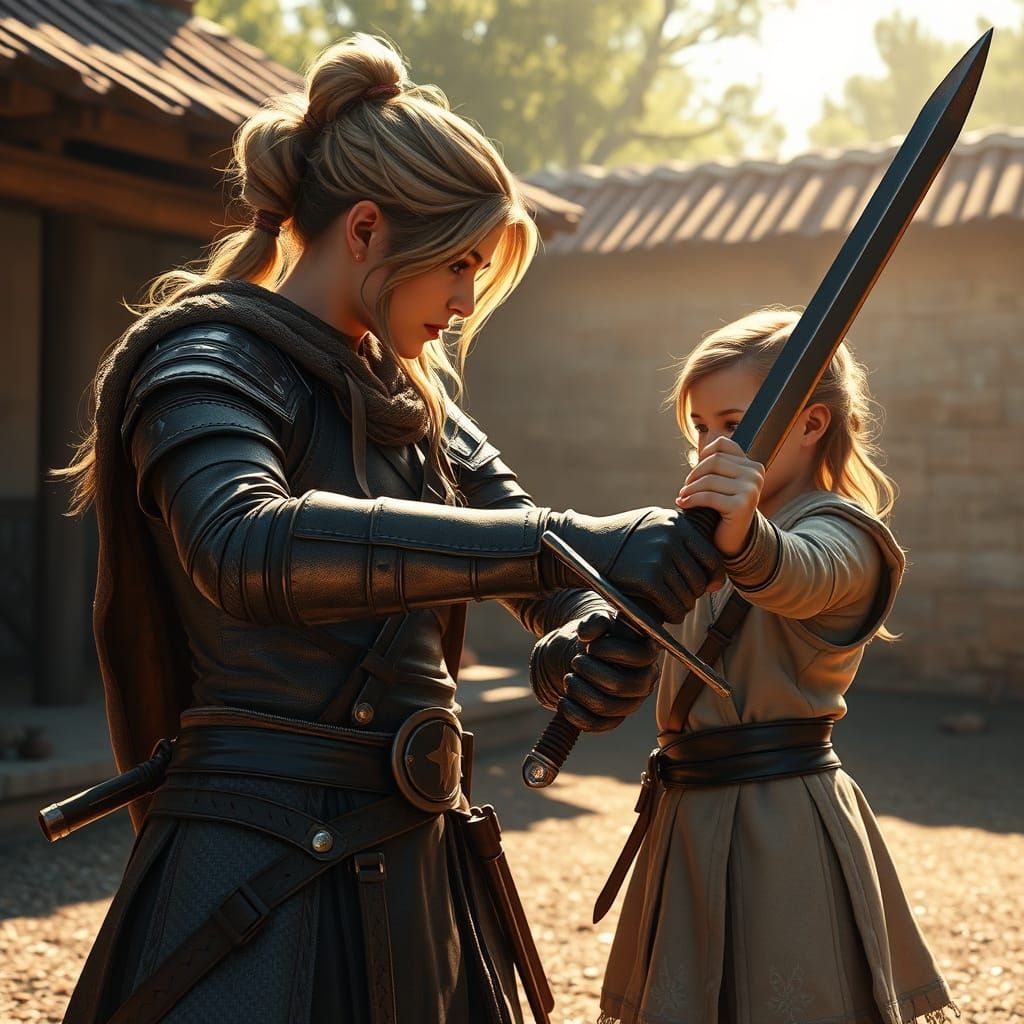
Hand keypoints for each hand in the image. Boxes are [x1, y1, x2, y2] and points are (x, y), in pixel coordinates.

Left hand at [529, 610, 660, 732]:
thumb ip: (595, 621)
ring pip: (607, 707)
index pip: (640, 656)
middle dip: (592, 673)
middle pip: (622, 685)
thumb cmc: (598, 637)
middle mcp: (643, 681)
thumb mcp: (597, 622)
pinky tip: (563, 700)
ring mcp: (630, 703)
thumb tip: (586, 634)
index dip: (613, 651)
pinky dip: (575, 715)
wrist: (586, 655)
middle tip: (576, 661)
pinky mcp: (613, 719)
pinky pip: (597, 725)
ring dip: (580, 692)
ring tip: (569, 678)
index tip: (590, 646)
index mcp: (647, 653)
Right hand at [544, 507, 724, 622]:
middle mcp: (671, 536)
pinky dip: (673, 615)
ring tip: (674, 609)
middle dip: (694, 594)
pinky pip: (673, 605)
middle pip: (700, 578)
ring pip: (688, 594)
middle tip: (683, 600)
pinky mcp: (647, 577)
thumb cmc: (618, 539)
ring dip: (683, 607)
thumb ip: (678, 537)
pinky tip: (667, 616)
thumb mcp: (650, 523)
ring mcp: (659, 556)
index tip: (710, 587)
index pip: (711, 555)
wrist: (583, 545)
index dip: (714, 576)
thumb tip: (711, 570)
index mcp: (676, 522)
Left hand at [675, 436, 763, 555]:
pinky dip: (691, 500)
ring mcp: (751, 490)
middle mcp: (755, 475)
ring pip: (709, 479)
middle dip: (694, 474)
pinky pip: (708, 496)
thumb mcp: (723, 483)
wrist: (733, 540)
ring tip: (683, 496)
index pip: (723, 445)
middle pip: (714, 461)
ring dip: (690, 489)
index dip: (704, 454)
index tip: (696, 471)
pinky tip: (683, 504)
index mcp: (753, 466)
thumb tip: (699, 451)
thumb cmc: (723, 509)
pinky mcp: (742, 506)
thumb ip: (718, 465)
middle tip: (686, 488)